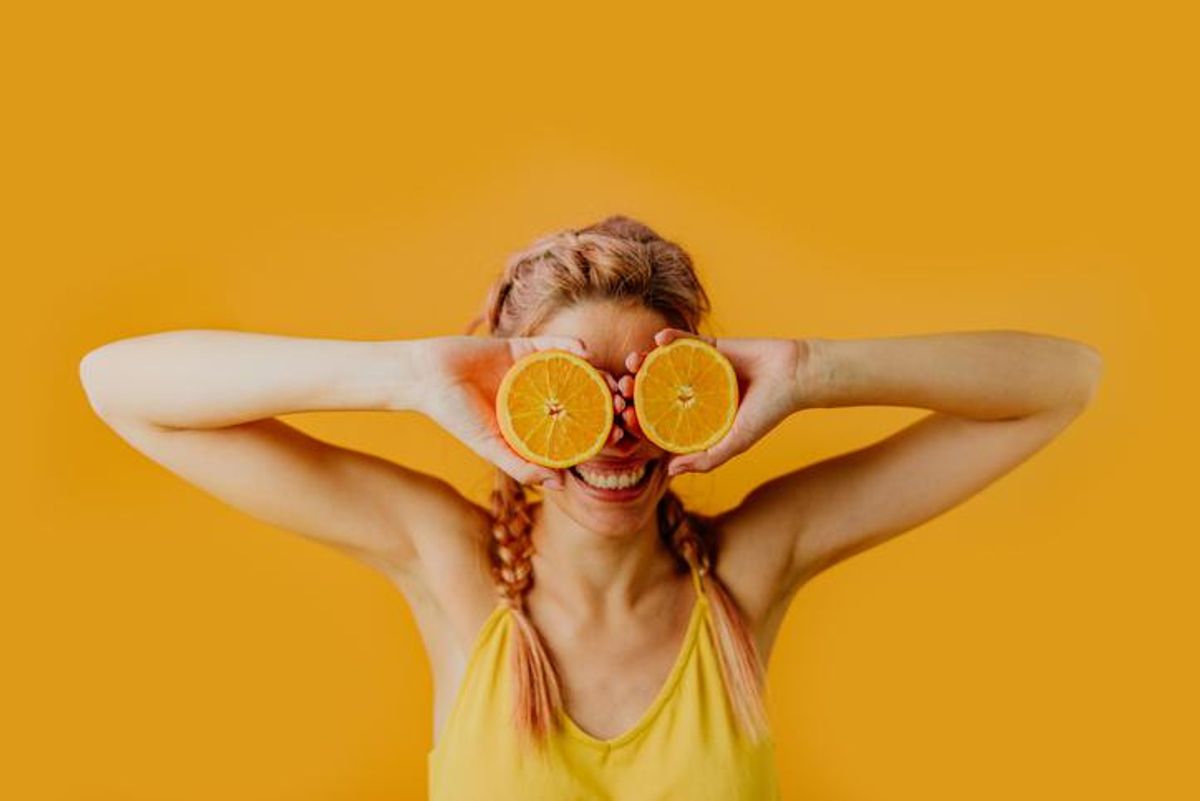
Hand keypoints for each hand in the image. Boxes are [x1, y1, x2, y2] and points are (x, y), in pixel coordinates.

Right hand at [415, 335, 623, 489]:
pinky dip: (571, 347)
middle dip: (606, 403)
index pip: (575, 428)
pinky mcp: (525, 347)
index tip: (619, 437)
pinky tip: (586, 352)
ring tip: (613, 381)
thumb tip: (559, 485)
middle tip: (624, 407)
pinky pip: (554, 345)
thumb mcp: (489, 446)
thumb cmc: (455, 416)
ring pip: (575, 372)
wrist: (427, 377)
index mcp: (535, 423)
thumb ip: (521, 466)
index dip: (598, 432)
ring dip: (597, 375)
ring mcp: (535, 371)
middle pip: (583, 399)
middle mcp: (540, 397)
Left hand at [618, 329, 809, 475]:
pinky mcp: (709, 346)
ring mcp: (699, 368)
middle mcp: (693, 393)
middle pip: (655, 390)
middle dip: (635, 388)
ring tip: (633, 360)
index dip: (639, 418)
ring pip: (664, 364)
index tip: (624, 416)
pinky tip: (658, 339)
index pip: (659, 419)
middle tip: (621, 386)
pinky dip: (671, 337)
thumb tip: (671, 472)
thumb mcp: (736, 442)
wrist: (793, 376)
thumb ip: (706, 458)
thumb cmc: (768, 412)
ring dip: (645, 360)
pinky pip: (685, 340)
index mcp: (696, 416)